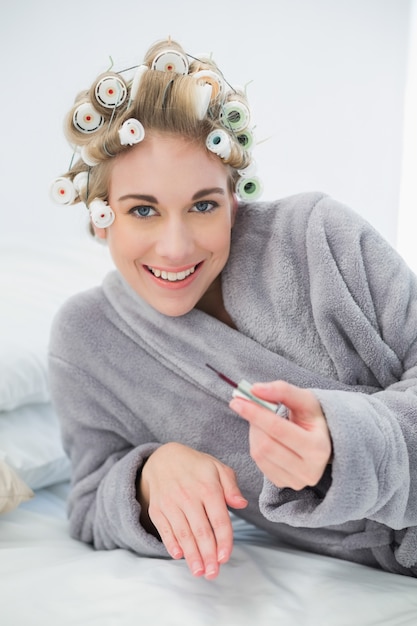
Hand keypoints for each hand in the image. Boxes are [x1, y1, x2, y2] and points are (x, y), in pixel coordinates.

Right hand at [137, 442, 247, 579]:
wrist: (163, 458)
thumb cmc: (196, 467)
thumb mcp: (217, 468)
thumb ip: (231, 486)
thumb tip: (241, 504)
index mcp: (208, 487)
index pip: (219, 519)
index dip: (223, 541)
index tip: (225, 558)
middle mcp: (188, 495)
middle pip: (200, 530)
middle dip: (208, 555)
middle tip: (213, 573)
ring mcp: (171, 502)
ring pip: (183, 533)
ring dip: (191, 555)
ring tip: (199, 572)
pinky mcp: (157, 509)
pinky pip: (165, 529)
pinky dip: (171, 543)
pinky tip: (179, 556)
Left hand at [229, 381, 331, 489]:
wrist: (321, 439)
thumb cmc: (311, 418)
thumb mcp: (304, 399)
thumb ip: (282, 391)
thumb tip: (255, 389)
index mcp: (319, 448)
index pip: (278, 429)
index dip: (255, 413)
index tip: (238, 401)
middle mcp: (310, 470)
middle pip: (266, 444)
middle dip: (253, 423)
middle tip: (248, 407)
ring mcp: (296, 481)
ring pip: (259, 454)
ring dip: (254, 433)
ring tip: (261, 421)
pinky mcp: (283, 484)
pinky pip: (259, 464)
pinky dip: (256, 446)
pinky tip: (265, 436)